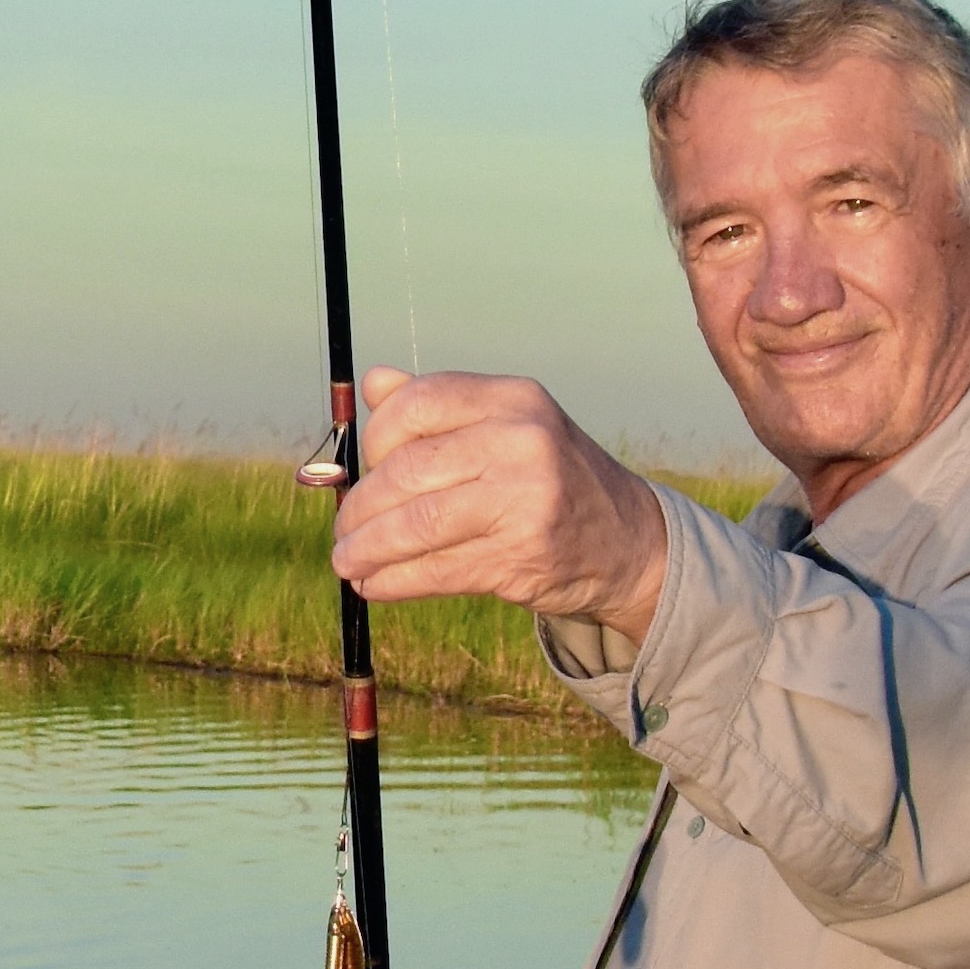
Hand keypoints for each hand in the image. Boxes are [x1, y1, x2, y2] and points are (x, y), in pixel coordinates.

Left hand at [333, 368, 668, 644]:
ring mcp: (523, 500)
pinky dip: (393, 581)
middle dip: (361, 507)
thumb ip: (440, 406)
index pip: (417, 405)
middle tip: (343, 530)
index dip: (374, 439)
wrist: (626, 539)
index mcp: (511, 399)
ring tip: (345, 561)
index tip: (363, 470)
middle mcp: (520, 442)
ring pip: (416, 525)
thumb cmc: (549, 478)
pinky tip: (374, 584)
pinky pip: (436, 570)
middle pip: (407, 471)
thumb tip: (373, 384)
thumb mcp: (508, 425)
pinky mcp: (520, 557)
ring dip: (367, 549)